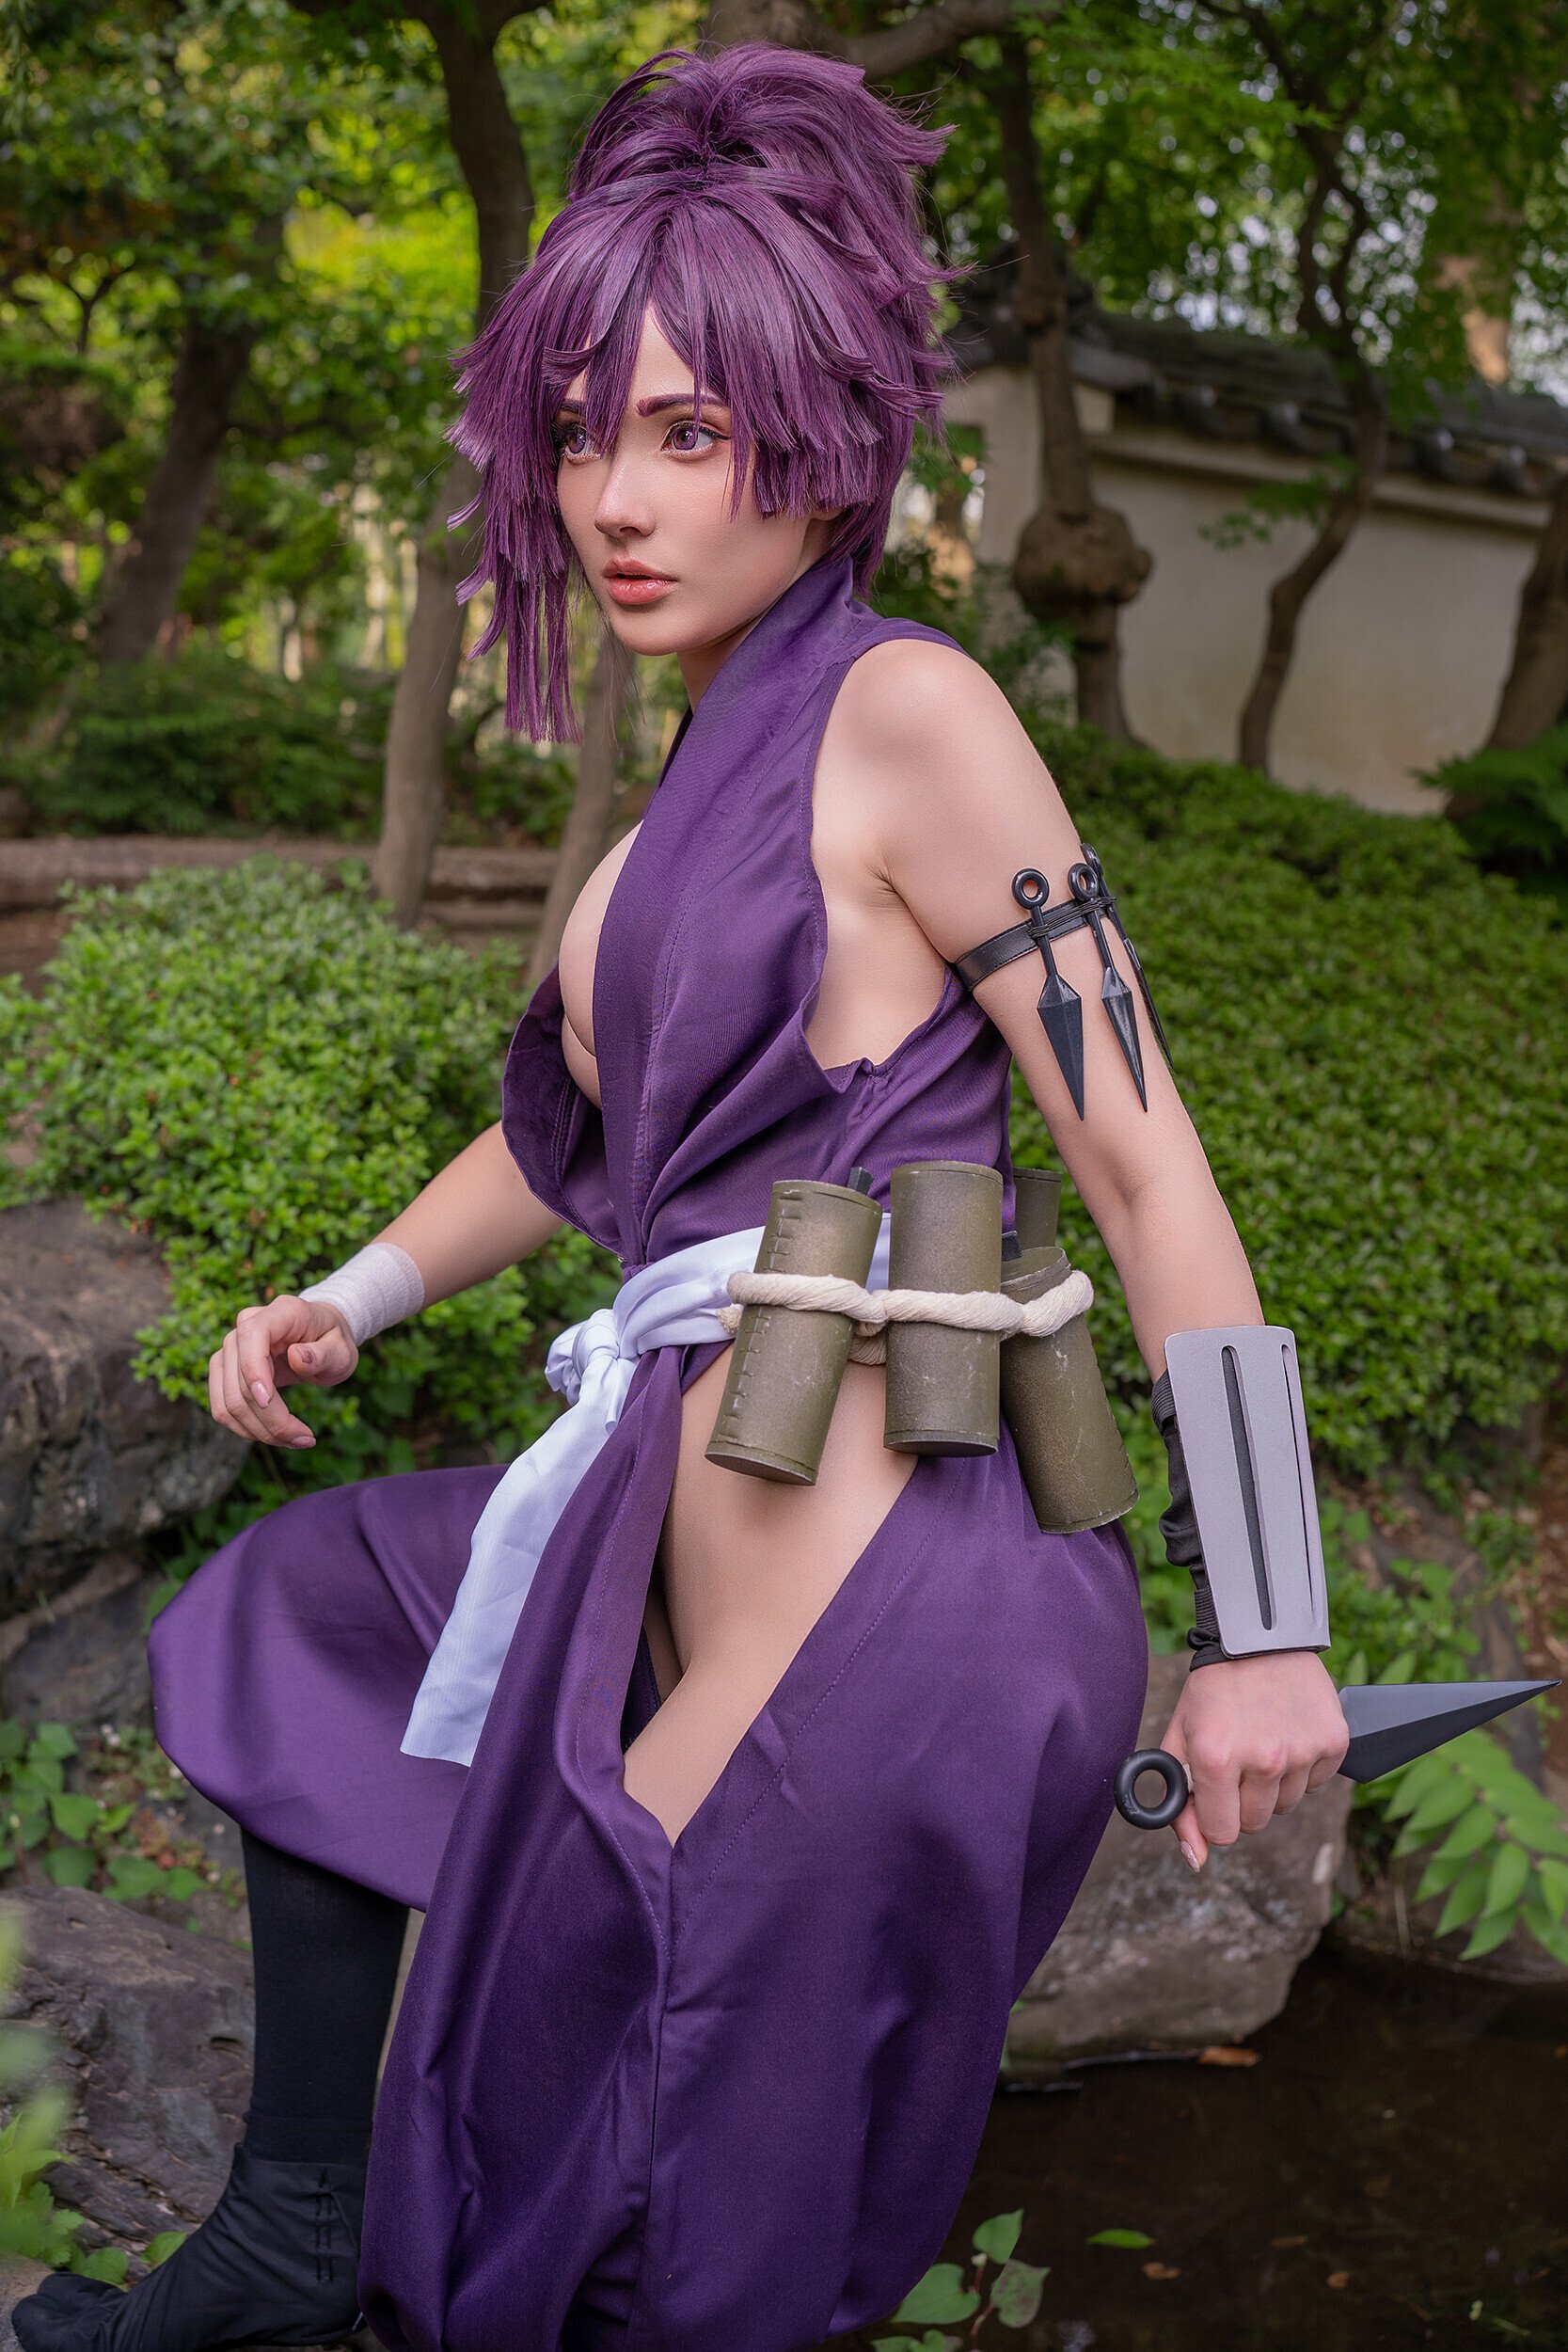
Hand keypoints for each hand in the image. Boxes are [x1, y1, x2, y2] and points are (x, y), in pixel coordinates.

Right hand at [207, 1297, 359, 1449]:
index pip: (252, 1336)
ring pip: (228, 1401)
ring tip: (295, 1440)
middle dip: (270, 1419)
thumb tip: (296, 1357)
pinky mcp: (225, 1371)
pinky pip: (223, 1407)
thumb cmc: (333, 1341)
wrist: (320, 1338)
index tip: (268, 1402)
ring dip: (258, 1430)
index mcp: (279, 1312)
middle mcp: (246, 1326)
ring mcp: (231, 1349)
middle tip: (305, 1439)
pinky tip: (276, 1435)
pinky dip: (247, 1428)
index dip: (254, 1371)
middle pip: (240, 1381)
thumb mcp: (341, 1349)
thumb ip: (323, 1353)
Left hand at [1157, 1650, 1347, 1868]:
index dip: (1214, 1815)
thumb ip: (1181, 1804)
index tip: (1214, 1790)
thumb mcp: (1181, 1739)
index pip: (1221, 1833)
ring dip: (1273, 1783)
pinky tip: (1288, 1731)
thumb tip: (1196, 1861)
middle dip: (1242, 1800)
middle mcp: (1263, 1759)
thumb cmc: (1213, 1690)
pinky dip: (1304, 1766)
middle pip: (1254, 1823)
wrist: (1260, 1637)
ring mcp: (1302, 1752)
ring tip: (1263, 1738)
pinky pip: (1317, 1783)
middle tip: (1238, 1756)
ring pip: (1286, 1806)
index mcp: (1216, 1758)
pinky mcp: (1334, 1742)